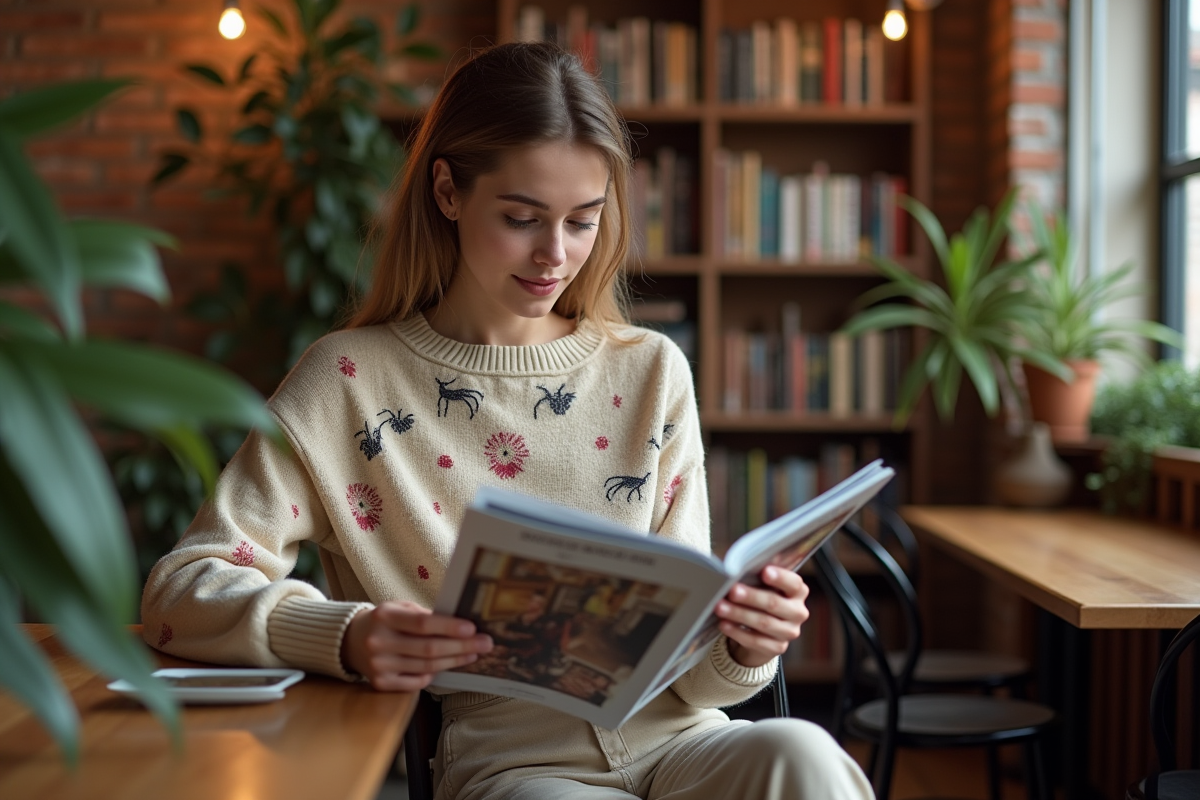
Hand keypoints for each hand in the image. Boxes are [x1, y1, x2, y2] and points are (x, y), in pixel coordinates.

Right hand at [340, 601, 492, 691]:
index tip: (472, 628)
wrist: (350, 641)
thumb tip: (461, 626)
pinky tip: (448, 666)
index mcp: (385, 616)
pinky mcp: (380, 683)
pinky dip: (434, 674)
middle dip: (461, 646)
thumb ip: (425, 616)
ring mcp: (379, 666)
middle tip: (485, 643)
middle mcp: (379, 642)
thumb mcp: (400, 608)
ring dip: (454, 661)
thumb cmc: (385, 621)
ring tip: (472, 654)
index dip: (449, 627)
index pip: (422, 624)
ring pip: (426, 667)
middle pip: (428, 648)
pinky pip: (416, 681)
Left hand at [715, 566, 809, 668]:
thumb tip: (736, 566)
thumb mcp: (761, 585)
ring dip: (739, 614)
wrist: (762, 630)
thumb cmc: (760, 597)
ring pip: (763, 623)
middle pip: (774, 603)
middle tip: (732, 591)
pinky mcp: (778, 647)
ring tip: (720, 607)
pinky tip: (724, 624)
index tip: (764, 571)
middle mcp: (798, 611)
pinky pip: (756, 641)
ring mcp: (790, 631)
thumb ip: (755, 575)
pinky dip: (737, 632)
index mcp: (798, 591)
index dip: (780, 577)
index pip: (793, 583)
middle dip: (751, 597)